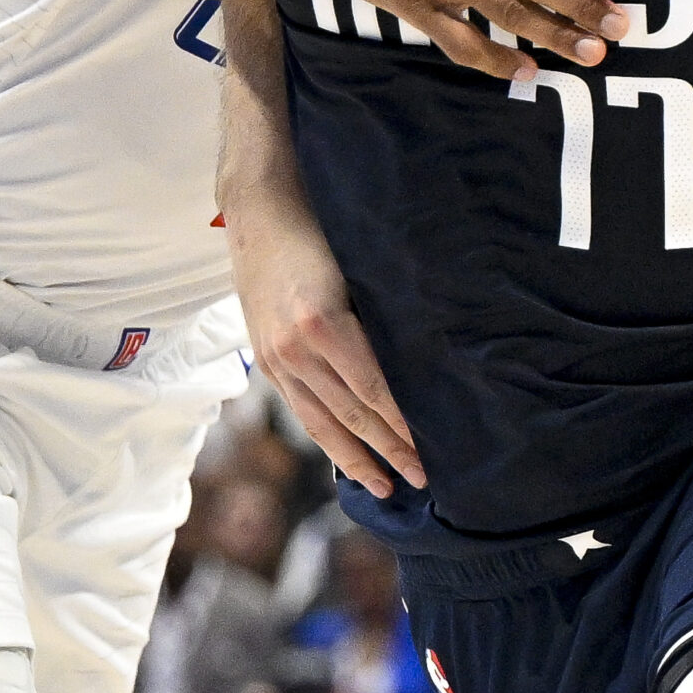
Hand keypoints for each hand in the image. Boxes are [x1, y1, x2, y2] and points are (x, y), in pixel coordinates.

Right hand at [232, 213, 423, 497]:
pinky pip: (301, 409)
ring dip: (357, 458)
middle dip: (390, 451)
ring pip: (322, 423)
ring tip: (386, 487)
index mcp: (323, 322)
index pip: (374, 389)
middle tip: (424, 479)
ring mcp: (276, 358)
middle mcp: (295, 348)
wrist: (259, 206)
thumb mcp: (360, 264)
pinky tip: (345, 458)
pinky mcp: (266, 359)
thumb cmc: (321, 224)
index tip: (433, 449)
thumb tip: (428, 358)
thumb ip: (384, 312)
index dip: (403, 425)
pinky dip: (326, 437)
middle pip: (351, 414)